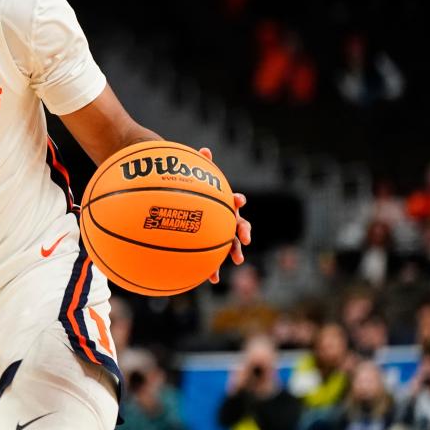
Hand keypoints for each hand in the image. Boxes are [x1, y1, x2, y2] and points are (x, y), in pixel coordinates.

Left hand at [199, 147, 250, 284]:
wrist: (184, 209)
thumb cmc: (191, 195)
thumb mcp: (195, 182)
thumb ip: (201, 168)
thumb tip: (204, 150)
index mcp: (222, 205)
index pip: (233, 201)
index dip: (236, 200)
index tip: (238, 200)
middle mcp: (226, 220)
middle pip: (239, 225)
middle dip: (244, 232)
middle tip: (245, 239)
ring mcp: (220, 235)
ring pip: (231, 245)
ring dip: (235, 253)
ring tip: (237, 262)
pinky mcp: (210, 248)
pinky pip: (213, 260)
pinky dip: (213, 269)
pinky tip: (211, 279)